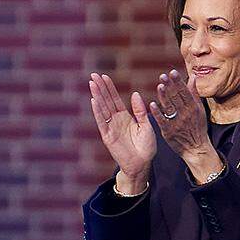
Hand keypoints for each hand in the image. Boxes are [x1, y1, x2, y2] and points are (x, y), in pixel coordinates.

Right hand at [89, 72, 155, 192]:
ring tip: (92, 83)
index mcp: (125, 117)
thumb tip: (135, 94)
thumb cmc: (146, 147)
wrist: (143, 164)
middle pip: (106, 101)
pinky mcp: (108, 136)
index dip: (110, 88)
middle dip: (100, 88)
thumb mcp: (146, 125)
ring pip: (102, 108)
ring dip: (97, 96)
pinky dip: (97, 111)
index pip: (115, 99)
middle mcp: (116, 120)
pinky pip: (102, 122)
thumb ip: (140, 111)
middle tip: (93, 75)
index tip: (104, 76)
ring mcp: (111, 128)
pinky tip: (94, 100)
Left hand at [150, 69, 221, 179]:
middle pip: (176, 98)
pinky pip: (162, 121)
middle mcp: (186, 114)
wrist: (196, 149)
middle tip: (163, 76)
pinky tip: (152, 104)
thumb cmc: (198, 127)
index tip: (172, 72)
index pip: (184, 92)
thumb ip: (194, 93)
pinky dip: (157, 113)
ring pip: (169, 107)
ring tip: (159, 86)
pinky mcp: (169, 131)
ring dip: (164, 96)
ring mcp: (177, 123)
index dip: (178, 82)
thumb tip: (192, 77)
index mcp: (193, 107)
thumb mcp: (200, 110)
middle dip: (170, 86)